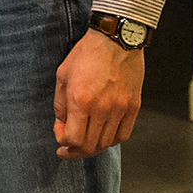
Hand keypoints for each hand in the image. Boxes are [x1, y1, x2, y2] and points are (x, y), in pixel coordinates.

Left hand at [53, 29, 145, 159]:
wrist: (116, 41)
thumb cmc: (87, 54)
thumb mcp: (63, 75)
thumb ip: (60, 103)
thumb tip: (62, 123)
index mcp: (81, 100)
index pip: (73, 138)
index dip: (63, 141)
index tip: (59, 133)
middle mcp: (102, 109)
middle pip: (89, 146)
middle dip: (75, 151)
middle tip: (68, 148)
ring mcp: (120, 109)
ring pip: (106, 143)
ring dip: (92, 147)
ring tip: (84, 142)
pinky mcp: (133, 107)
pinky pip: (123, 135)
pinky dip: (111, 140)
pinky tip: (102, 136)